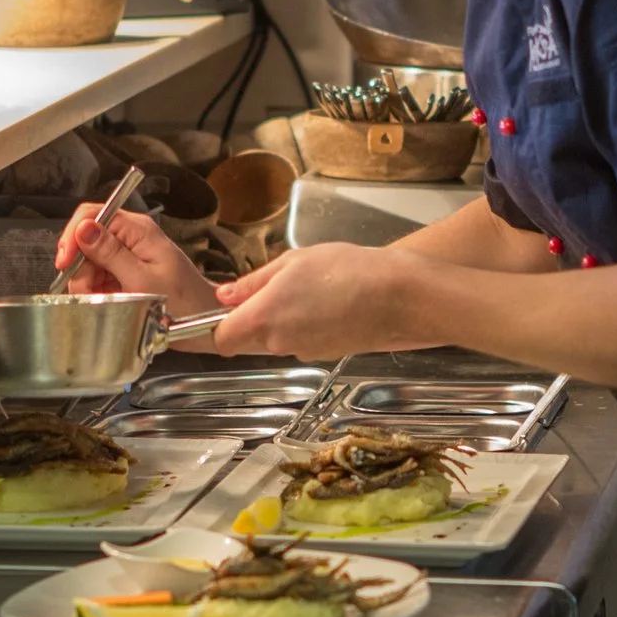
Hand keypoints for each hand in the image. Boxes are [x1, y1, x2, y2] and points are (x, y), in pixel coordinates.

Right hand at [53, 205, 219, 316]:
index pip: (91, 215)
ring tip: (106, 301)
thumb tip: (83, 229)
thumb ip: (110, 253)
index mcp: (137, 229)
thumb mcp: (142, 279)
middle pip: (85, 241)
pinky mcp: (125, 270)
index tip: (65, 263)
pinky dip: (98, 291)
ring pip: (88, 261)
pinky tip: (110, 301)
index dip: (72, 236)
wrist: (205, 322)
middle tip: (90, 292)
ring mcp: (127, 253)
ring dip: (89, 284)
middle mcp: (130, 235)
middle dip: (81, 268)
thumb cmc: (184, 302)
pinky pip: (99, 276)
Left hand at [209, 243, 431, 360]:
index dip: (218, 325)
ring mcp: (303, 351)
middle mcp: (279, 341)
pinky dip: (306, 325)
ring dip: (283, 319)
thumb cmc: (347, 270)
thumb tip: (226, 295)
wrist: (398, 296)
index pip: (221, 339)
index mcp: (264, 316)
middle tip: (275, 287)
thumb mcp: (293, 262)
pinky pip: (301, 340)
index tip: (227, 308)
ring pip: (277, 339)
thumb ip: (254, 282)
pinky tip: (328, 302)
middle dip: (255, 317)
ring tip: (309, 290)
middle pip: (249, 338)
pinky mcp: (324, 354)